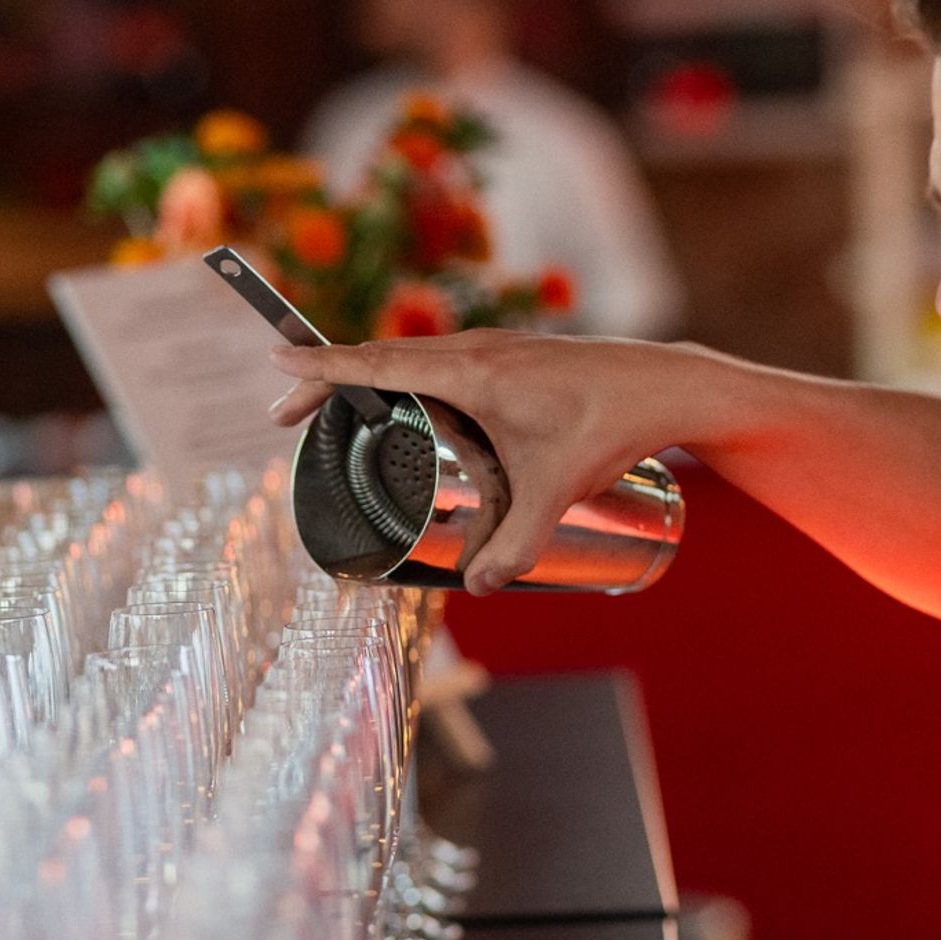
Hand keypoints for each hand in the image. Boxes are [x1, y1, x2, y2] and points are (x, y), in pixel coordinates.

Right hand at [267, 332, 715, 594]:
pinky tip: (407, 410)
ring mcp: (494, 349)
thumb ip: (518, 543)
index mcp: (473, 373)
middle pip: (382, 360)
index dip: (323, 366)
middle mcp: (476, 351)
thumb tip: (481, 589)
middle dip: (329, 383)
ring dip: (368, 379)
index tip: (275, 358)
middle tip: (287, 417)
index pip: (379, 365)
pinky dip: (406, 379)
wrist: (666, 387)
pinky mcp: (512, 358)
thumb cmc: (612, 427)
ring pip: (411, 360)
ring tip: (337, 416)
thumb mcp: (558, 491)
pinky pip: (439, 363)